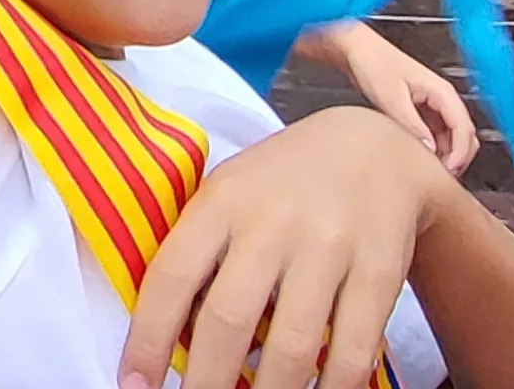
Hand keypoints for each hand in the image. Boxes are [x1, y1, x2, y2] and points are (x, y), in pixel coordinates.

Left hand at [118, 108, 444, 388]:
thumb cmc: (281, 184)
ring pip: (292, 346)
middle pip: (229, 319)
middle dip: (205, 384)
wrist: (375, 148)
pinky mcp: (379, 271)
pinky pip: (353, 351)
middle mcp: (273, 222)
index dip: (147, 339)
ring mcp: (329, 246)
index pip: (171, 276)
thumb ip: (198, 252)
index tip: (134, 384)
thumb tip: (167, 340)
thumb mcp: (229, 193)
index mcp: (222, 200)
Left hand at [297, 23, 478, 174]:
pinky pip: (438, 134)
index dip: (460, 154)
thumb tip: (429, 151)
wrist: (357, 51)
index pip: (464, 128)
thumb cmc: (374, 64)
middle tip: (442, 177)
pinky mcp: (422, 110)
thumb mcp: (392, 98)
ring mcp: (434, 105)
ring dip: (447, 155)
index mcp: (442, 91)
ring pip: (453, 137)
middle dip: (459, 157)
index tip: (449, 172)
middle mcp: (443, 98)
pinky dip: (435, 149)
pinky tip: (422, 159)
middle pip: (465, 135)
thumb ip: (412, 125)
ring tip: (431, 172)